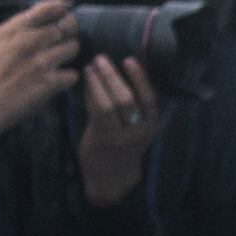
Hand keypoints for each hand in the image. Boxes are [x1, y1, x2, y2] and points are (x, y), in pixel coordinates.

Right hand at [0, 0, 80, 135]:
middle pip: (65, 26)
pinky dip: (69, 76)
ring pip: (72, 47)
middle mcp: (28, 43)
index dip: (58, 7)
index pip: (42, 10)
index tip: (64, 8)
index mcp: (11, 31)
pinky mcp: (49, 83)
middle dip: (68, 30)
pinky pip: (72, 74)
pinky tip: (61, 78)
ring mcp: (41, 63)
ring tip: (63, 56)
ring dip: (70, 51)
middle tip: (66, 35)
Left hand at [76, 54, 161, 200]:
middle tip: (101, 58)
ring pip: (109, 105)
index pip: (148, 98)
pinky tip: (86, 83)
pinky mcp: (102, 139)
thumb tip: (115, 70)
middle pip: (127, 99)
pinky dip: (91, 95)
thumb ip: (130, 103)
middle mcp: (138, 131)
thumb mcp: (134, 126)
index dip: (139, 78)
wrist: (112, 177)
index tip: (129, 59)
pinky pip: (96, 112)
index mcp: (150, 125)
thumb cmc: (122, 145)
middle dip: (113, 76)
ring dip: (98, 83)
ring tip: (90, 67)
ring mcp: (120, 137)